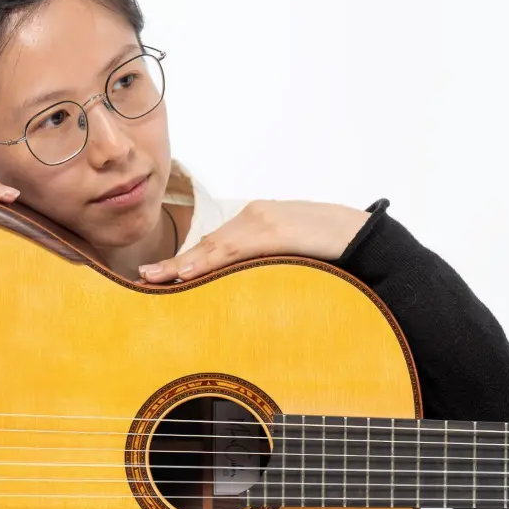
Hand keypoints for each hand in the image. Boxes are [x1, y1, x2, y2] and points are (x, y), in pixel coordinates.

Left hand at [138, 200, 368, 282]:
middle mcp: (254, 216)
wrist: (365, 236)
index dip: (184, 261)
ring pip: (216, 247)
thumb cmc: (329, 251)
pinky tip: (189, 273)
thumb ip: (263, 266)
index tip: (157, 275)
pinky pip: (236, 249)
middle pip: (207, 244)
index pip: (213, 244)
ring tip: (157, 278)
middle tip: (144, 278)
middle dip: (174, 264)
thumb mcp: (289, 259)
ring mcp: (263, 221)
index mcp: (256, 221)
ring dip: (184, 265)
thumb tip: (241, 292)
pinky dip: (210, 262)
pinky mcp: (275, 230)